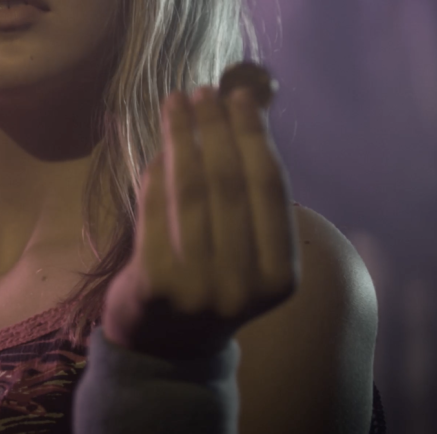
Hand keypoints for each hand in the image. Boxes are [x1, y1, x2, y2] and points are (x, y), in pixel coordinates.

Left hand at [100, 86, 300, 359]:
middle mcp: (245, 283)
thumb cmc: (210, 280)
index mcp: (282, 275)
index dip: (254, 136)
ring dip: (182, 138)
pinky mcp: (155, 284)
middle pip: (229, 184)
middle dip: (215, 128)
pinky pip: (154, 213)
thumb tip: (238, 110)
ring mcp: (199, 286)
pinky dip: (155, 174)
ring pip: (190, 192)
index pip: (269, 188)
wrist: (164, 346)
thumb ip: (245, 194)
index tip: (241, 97)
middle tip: (202, 90)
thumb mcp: (244, 251)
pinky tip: (158, 147)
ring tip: (176, 102)